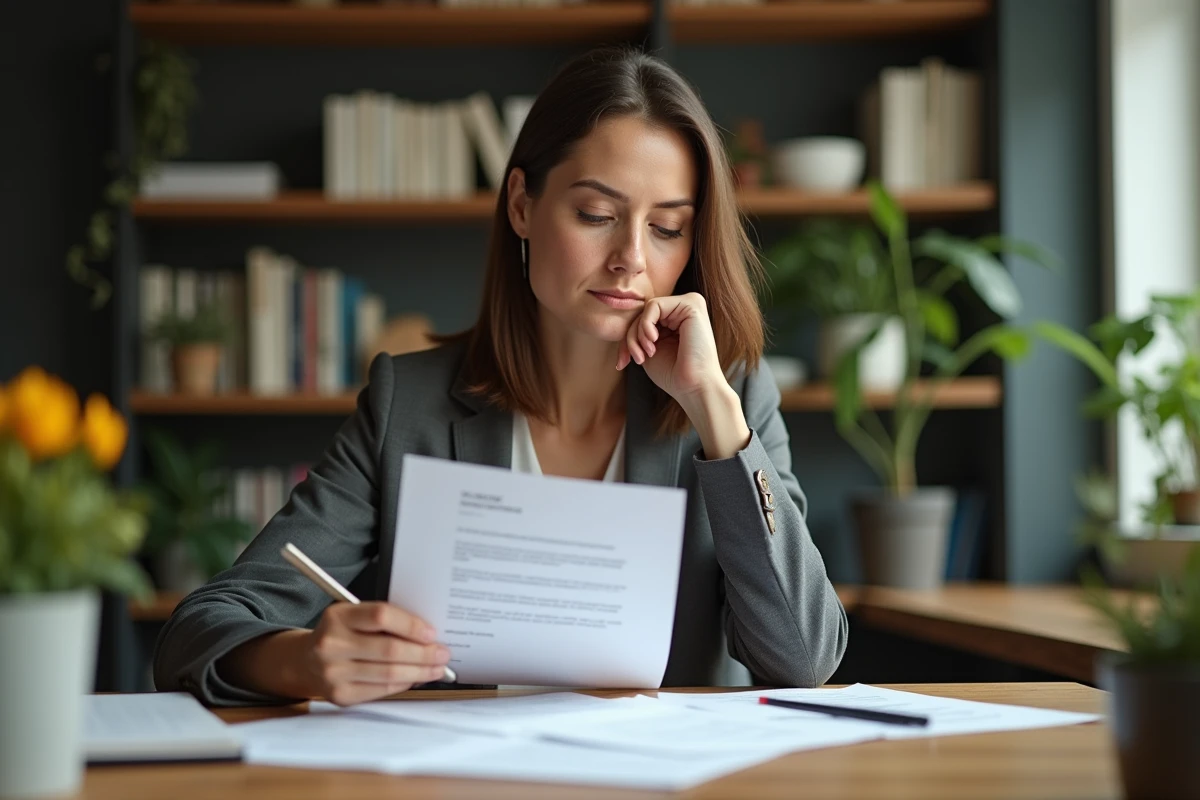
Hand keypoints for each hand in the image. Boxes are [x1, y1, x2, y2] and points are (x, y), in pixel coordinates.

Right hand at [302, 602, 451, 706]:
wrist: (306, 661)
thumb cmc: (341, 634)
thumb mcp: (354, 616)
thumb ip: (384, 621)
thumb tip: (427, 635)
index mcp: (338, 616)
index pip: (381, 616)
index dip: (410, 625)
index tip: (431, 632)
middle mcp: (332, 644)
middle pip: (389, 649)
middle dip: (423, 653)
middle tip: (443, 653)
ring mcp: (333, 672)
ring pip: (389, 673)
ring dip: (420, 671)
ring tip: (436, 668)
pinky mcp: (339, 695)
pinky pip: (381, 690)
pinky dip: (404, 684)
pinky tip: (415, 678)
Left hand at [618, 292, 751, 459]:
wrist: (694, 387)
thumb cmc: (674, 375)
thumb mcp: (647, 349)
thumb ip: (638, 331)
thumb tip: (620, 319)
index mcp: (676, 319)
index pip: (643, 320)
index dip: (628, 339)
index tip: (623, 363)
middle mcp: (684, 309)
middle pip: (643, 314)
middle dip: (630, 338)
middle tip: (636, 359)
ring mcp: (689, 303)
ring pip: (646, 309)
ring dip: (638, 334)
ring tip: (646, 354)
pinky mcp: (691, 304)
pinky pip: (654, 305)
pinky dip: (646, 325)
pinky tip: (654, 341)